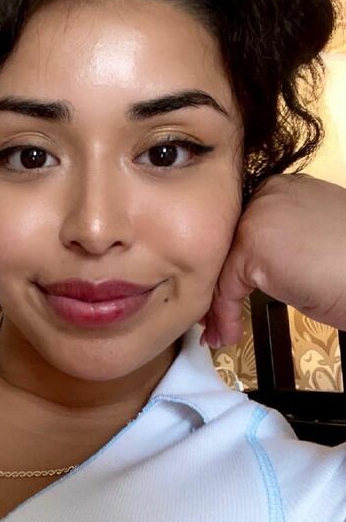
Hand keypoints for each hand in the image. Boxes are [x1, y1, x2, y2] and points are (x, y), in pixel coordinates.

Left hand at [201, 173, 345, 348]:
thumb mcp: (309, 243)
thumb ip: (277, 242)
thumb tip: (248, 267)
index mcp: (284, 188)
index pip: (240, 229)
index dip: (229, 266)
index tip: (223, 293)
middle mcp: (269, 193)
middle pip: (225, 246)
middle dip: (218, 286)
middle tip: (213, 317)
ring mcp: (260, 216)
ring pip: (222, 268)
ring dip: (219, 307)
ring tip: (221, 331)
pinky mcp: (254, 245)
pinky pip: (226, 287)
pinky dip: (225, 315)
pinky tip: (228, 333)